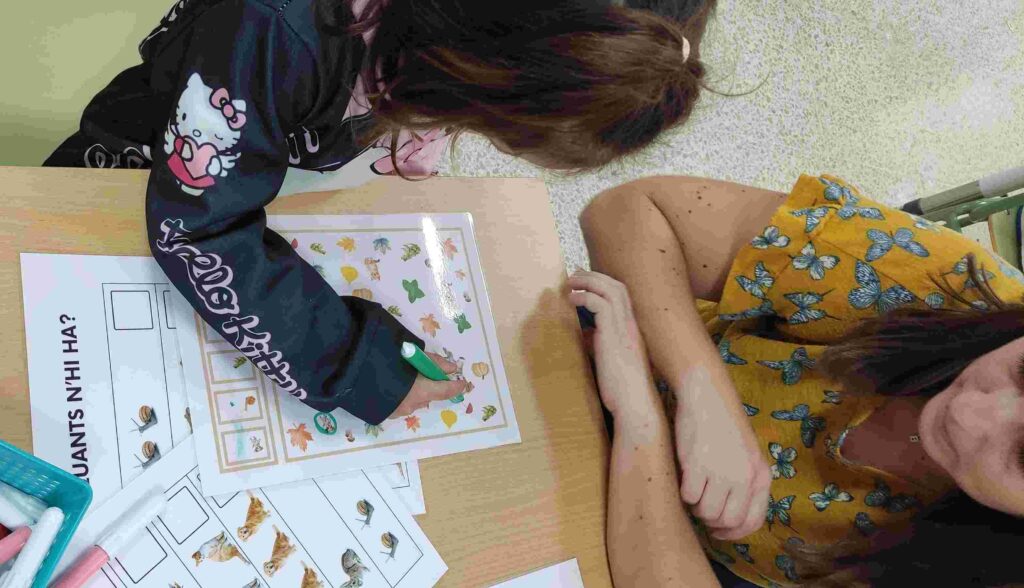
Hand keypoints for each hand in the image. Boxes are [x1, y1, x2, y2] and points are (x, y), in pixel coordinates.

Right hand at [388, 352, 468, 418]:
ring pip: (415, 400)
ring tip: (406, 375)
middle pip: (429, 394)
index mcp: (420, 390)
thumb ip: (433, 362)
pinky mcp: (386, 413)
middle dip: (432, 384)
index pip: (445, 391)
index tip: (462, 382)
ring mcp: (398, 411)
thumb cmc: (384, 359)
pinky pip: (402, 403)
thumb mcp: (411, 355)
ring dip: (416, 389)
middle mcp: (412, 404)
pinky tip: (395, 384)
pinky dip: (403, 394)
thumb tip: (451, 368)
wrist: (351, 372)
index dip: (455, 386)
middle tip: (428, 371)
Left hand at [568, 271, 657, 416]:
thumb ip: (599, 343)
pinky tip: (571, 300)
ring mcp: (624, 329)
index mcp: (631, 330)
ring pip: (610, 290)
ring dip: (588, 281)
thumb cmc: (622, 389)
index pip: (621, 296)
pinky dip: (584, 297)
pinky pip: (600, 304)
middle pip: (617, 286)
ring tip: (570, 282)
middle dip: (594, 276)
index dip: (603, 284)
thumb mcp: (610, 360)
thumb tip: (584, 333)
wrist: (634, 404)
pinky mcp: (613, 336)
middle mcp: (630, 325)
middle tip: (575, 274)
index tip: (586, 281)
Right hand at [674, 365, 770, 540]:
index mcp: (760, 475)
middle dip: (712, 520)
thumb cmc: (724, 424)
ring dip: (696, 506)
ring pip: (706, 513)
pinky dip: (684, 492)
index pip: (753, 521)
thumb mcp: (747, 454)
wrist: (707, 395)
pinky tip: (685, 477)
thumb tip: (731, 515)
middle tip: (702, 505)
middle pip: (727, 521)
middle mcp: (744, 477)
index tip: (720, 531)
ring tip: (694, 487)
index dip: (734, 532)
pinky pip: (688, 497)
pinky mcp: (697, 465)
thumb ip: (746, 482)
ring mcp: (721, 472)